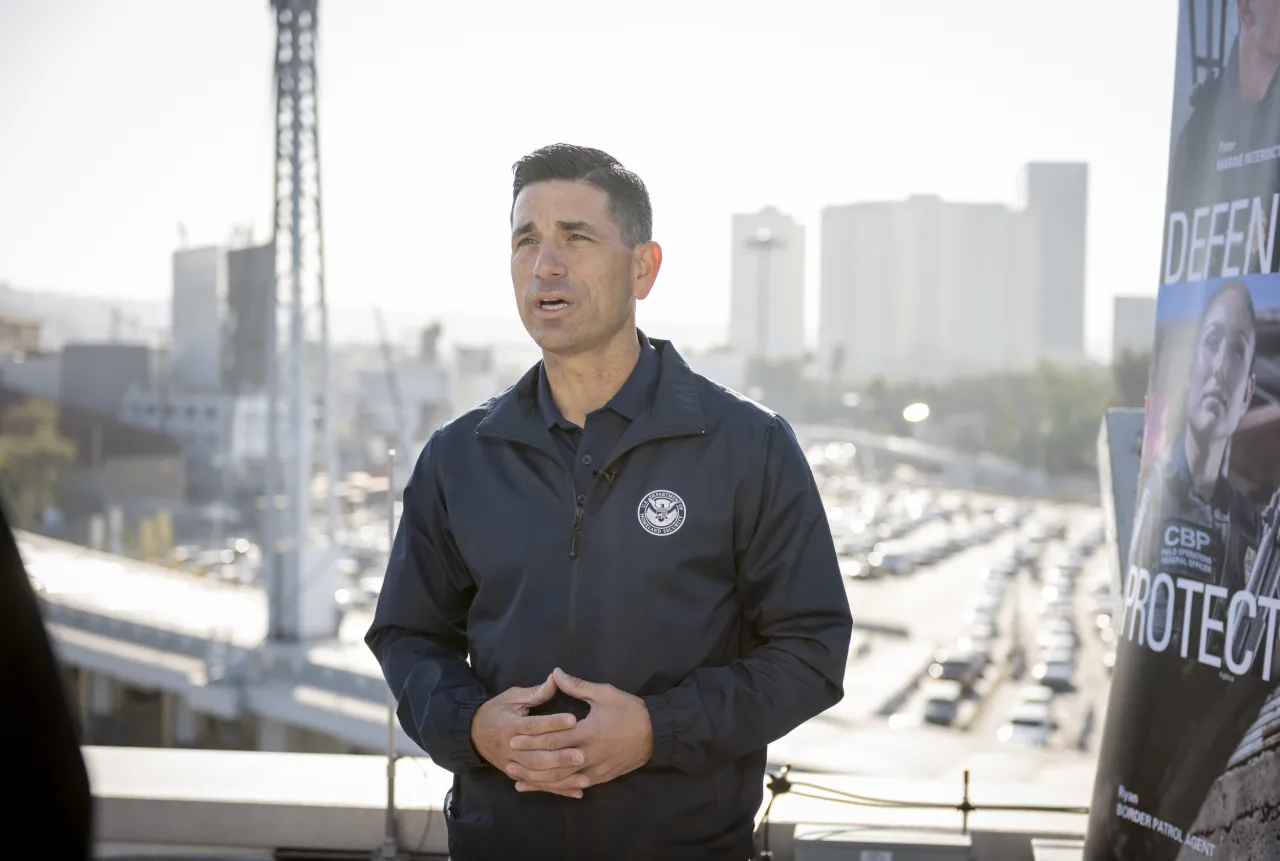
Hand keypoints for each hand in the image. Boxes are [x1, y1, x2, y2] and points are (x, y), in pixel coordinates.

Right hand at [470, 676, 584, 797]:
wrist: (472, 734)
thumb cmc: (496, 711)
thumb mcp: (511, 697)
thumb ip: (535, 693)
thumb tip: (556, 678)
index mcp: (510, 726)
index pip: (533, 726)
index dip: (553, 723)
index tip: (574, 720)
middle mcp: (511, 749)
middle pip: (536, 756)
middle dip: (560, 757)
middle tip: (582, 755)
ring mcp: (512, 765)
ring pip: (537, 775)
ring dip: (561, 778)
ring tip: (584, 778)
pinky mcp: (515, 776)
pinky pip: (538, 785)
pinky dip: (557, 790)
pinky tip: (576, 793)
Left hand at [507, 667, 652, 794]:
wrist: (656, 734)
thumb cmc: (630, 711)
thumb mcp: (605, 694)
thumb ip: (577, 687)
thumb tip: (555, 673)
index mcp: (587, 733)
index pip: (552, 738)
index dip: (530, 740)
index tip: (512, 739)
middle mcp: (588, 755)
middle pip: (552, 763)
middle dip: (528, 763)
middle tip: (508, 762)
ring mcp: (594, 770)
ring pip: (561, 780)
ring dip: (539, 781)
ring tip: (518, 780)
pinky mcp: (600, 779)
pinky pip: (574, 786)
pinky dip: (557, 788)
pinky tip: (544, 788)